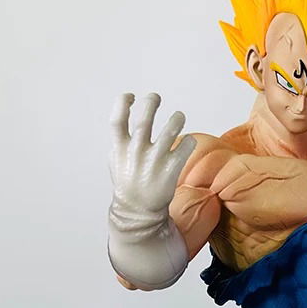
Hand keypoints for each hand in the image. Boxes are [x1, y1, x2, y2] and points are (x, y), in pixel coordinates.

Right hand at [108, 92, 195, 233]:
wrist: (138, 211)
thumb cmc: (128, 183)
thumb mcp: (116, 160)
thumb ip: (119, 140)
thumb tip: (124, 117)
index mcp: (120, 149)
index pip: (117, 120)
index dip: (122, 103)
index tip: (130, 96)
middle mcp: (136, 152)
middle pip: (144, 119)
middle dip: (150, 103)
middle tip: (156, 98)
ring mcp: (154, 161)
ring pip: (170, 130)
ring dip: (177, 118)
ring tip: (179, 116)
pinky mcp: (170, 170)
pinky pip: (185, 147)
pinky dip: (190, 141)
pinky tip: (188, 141)